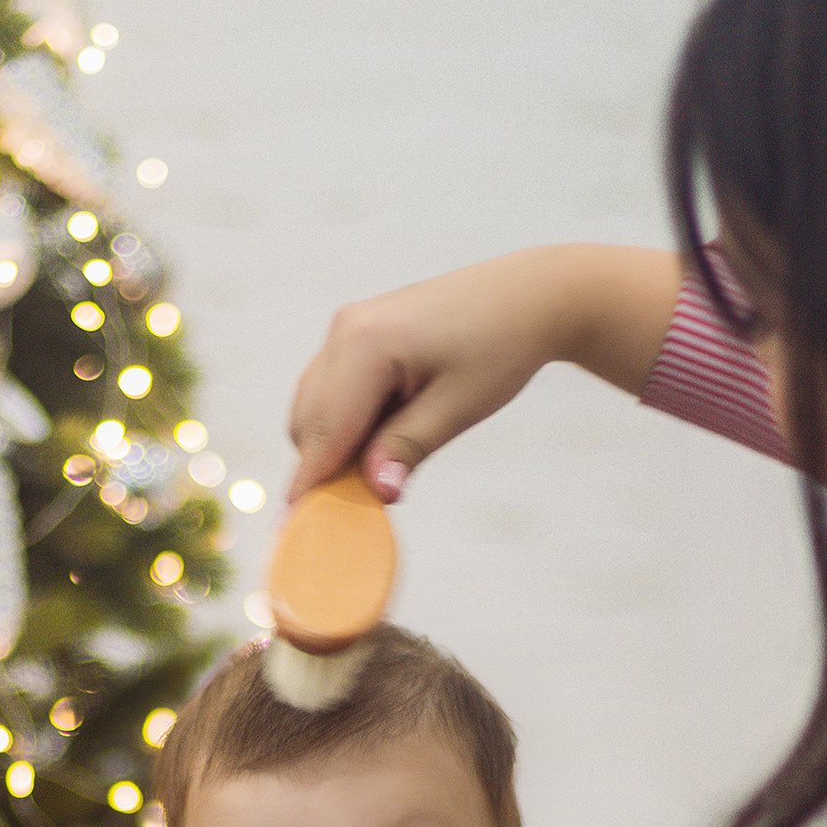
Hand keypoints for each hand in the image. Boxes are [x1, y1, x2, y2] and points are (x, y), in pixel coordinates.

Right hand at [287, 244, 680, 503]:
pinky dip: (344, 424)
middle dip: (325, 467)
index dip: (310, 483)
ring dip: (334, 446)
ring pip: (313, 408)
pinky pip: (330, 391)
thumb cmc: (501, 347)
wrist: (528, 297)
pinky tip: (383, 437)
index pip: (325, 430)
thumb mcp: (457, 408)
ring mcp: (347, 328)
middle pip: (308, 422)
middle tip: (359, 506)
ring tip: (382, 468)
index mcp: (365, 344)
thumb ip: (407, 449)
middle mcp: (344, 330)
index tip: (298, 528)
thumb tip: (375, 491)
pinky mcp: (356, 334)